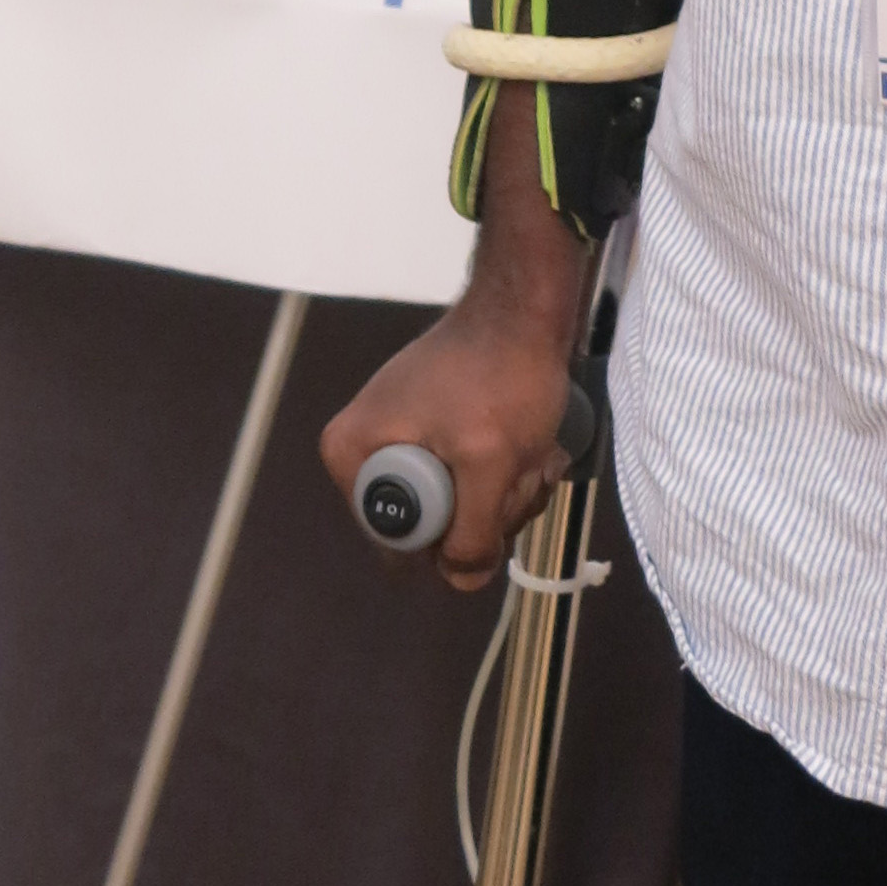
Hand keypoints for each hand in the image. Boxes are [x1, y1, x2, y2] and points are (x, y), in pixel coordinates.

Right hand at [320, 275, 579, 592]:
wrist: (526, 305)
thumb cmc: (502, 372)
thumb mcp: (491, 462)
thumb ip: (473, 532)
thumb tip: (462, 580)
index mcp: (352, 455)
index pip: (397, 545)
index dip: (451, 536)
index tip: (488, 496)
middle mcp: (366, 450)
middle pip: (432, 529)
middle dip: (490, 509)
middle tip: (519, 469)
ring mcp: (403, 440)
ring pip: (462, 506)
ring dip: (508, 490)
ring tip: (531, 449)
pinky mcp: (438, 431)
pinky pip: (472, 477)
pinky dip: (509, 470)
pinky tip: (534, 444)